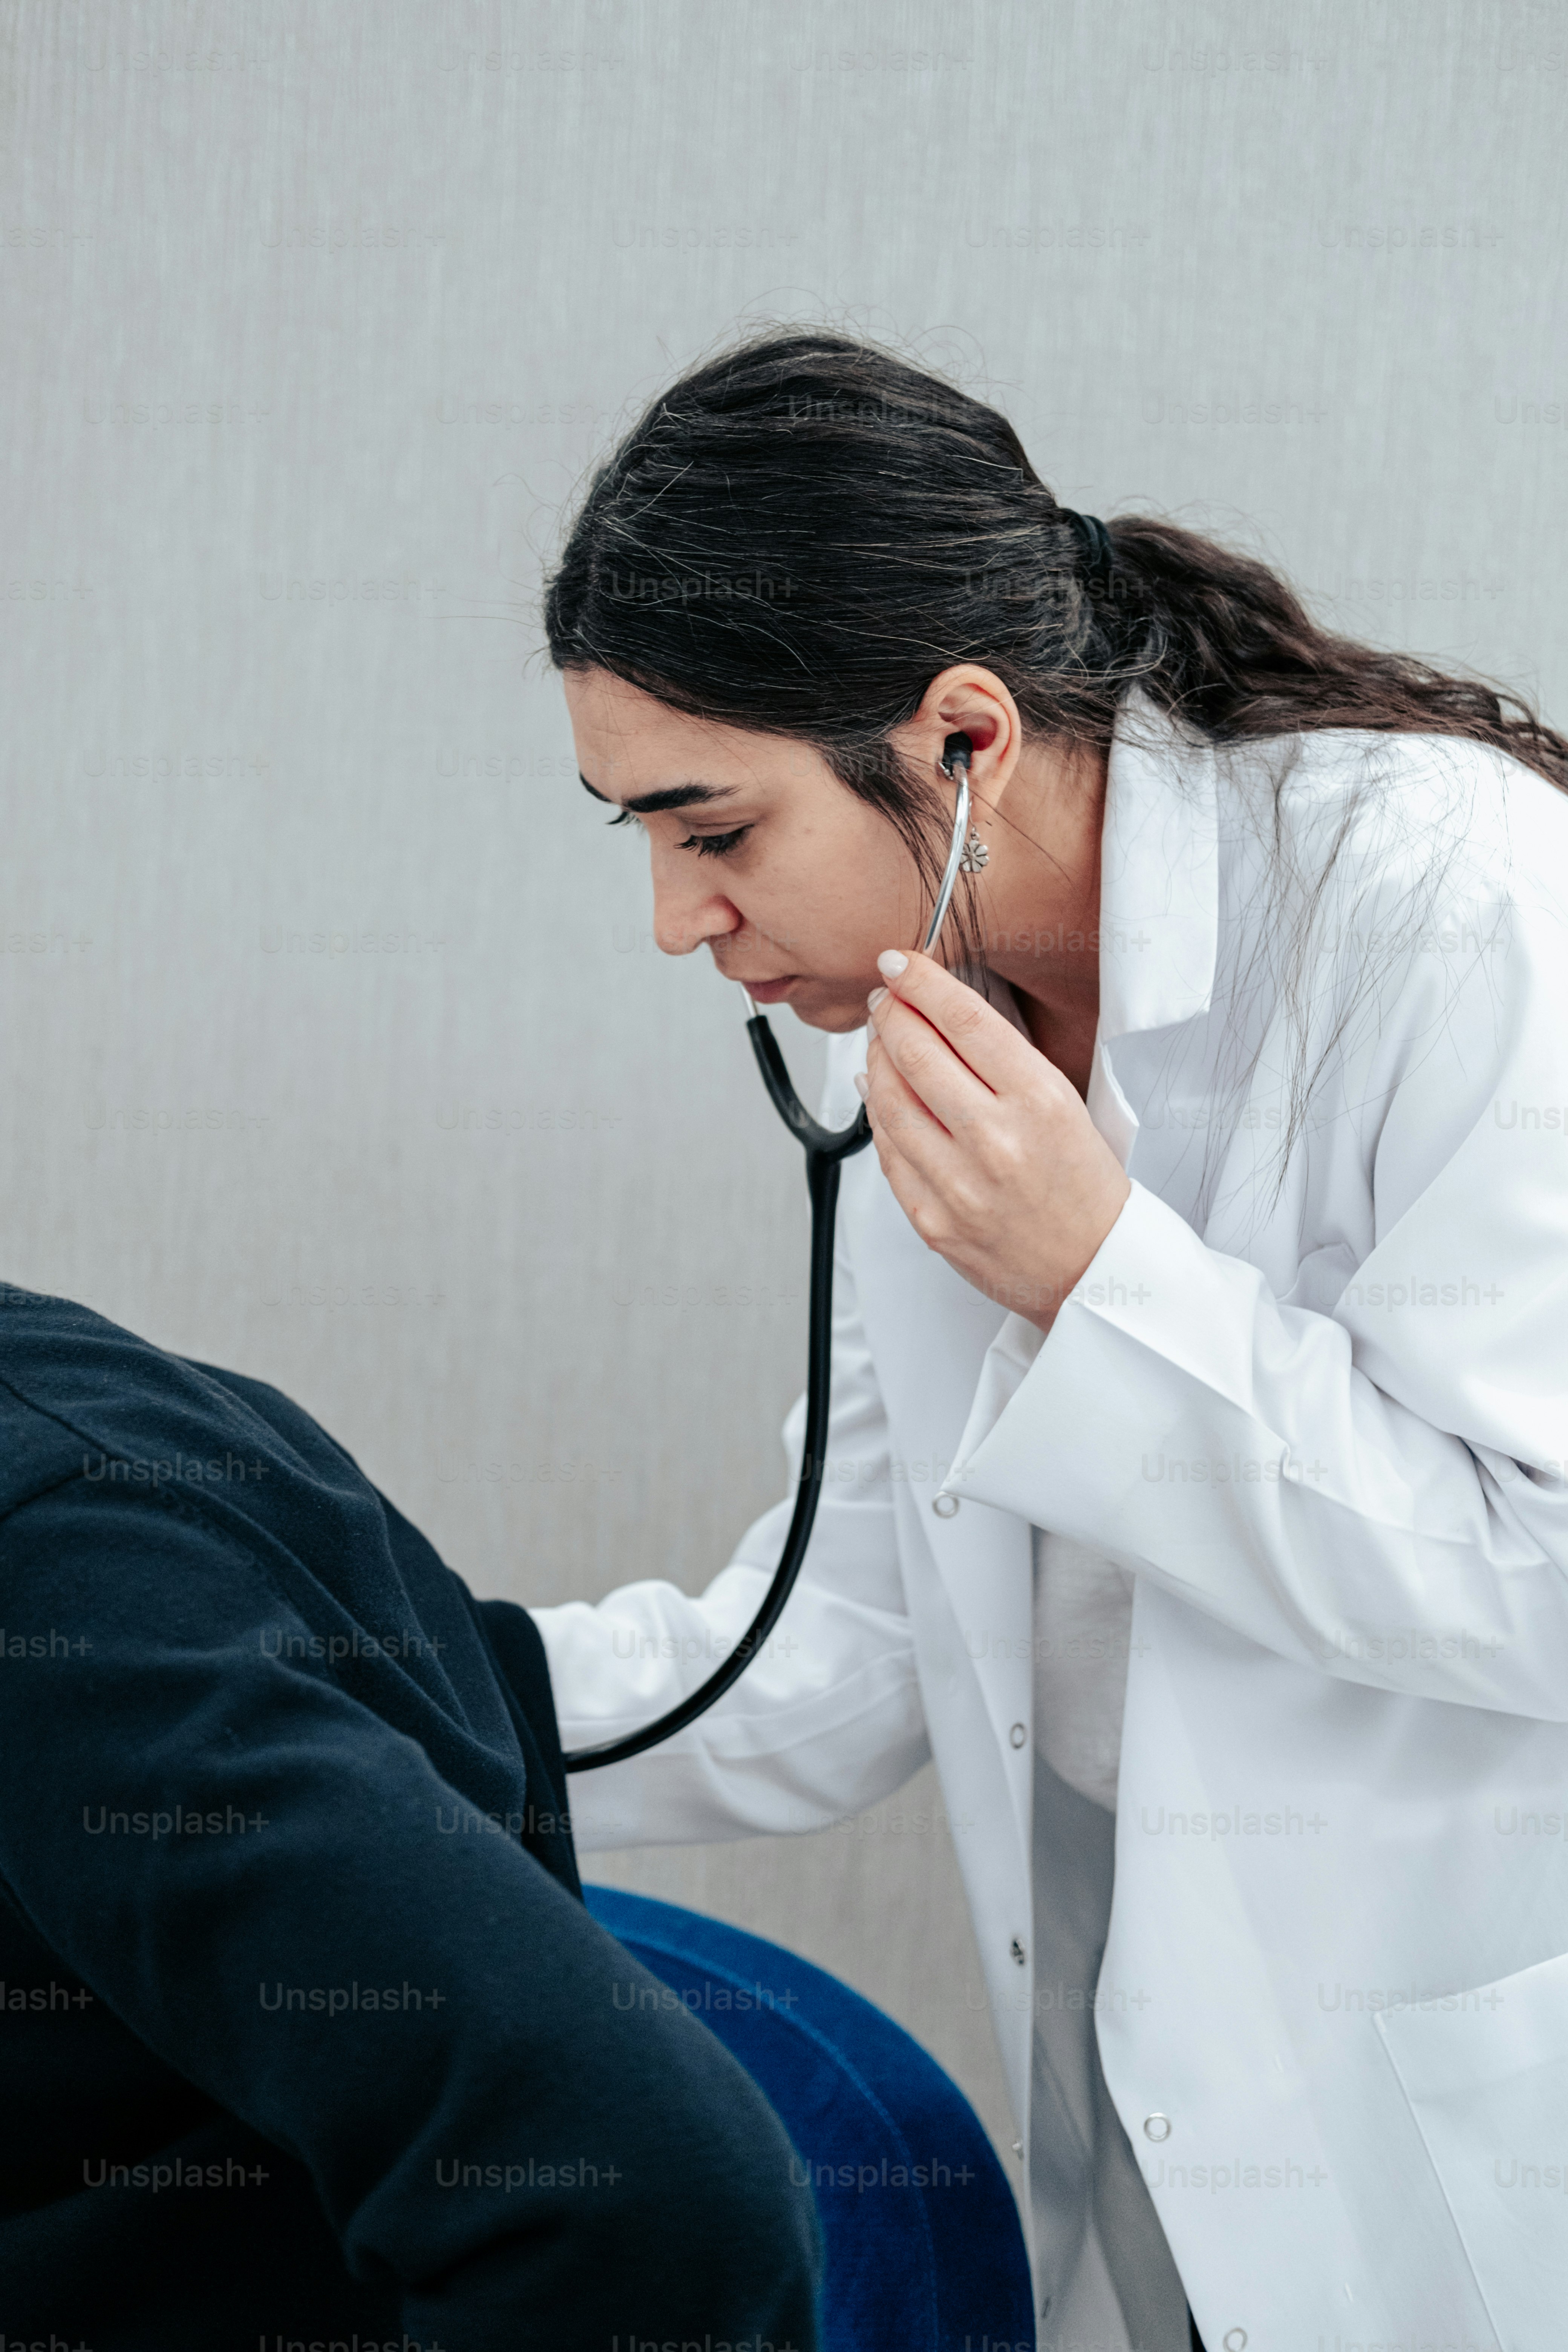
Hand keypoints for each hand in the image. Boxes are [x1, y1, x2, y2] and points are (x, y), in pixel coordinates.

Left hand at [855, 951, 1130, 1333]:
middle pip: (916, 1052)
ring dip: (875, 1059)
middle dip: (890, 1014)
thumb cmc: (1086, 1189)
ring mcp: (958, 1184)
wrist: (1095, 1272)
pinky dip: (876, 1114)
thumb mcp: (1068, 1106)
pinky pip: (888, 1152)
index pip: (963, 1020)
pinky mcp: (931, 1220)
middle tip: (884, 998)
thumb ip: (1006, 1064)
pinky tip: (877, 1092)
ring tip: (880, 1041)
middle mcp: (995, 1140)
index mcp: (1040, 1102)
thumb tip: (938, 1020)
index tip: (900, 963)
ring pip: (888, 1100)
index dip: (921, 982)